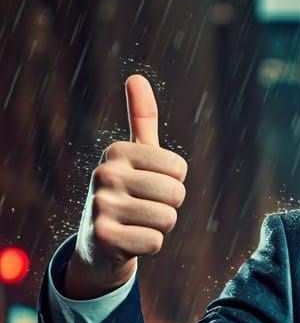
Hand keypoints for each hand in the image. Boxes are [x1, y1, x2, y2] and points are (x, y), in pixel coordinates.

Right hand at [63, 75, 187, 299]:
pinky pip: (156, 242)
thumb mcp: (135, 156)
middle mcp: (105, 174)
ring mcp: (101, 205)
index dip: (172, 182)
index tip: (147, 186)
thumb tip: (136, 77)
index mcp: (117, 151)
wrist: (98, 244)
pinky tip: (129, 241)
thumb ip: (141, 118)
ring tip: (136, 223)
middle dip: (169, 206)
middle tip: (143, 208)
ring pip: (168, 218)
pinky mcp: (104, 237)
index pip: (179, 169)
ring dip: (159, 226)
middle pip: (176, 193)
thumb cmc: (128, 193)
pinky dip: (149, 246)